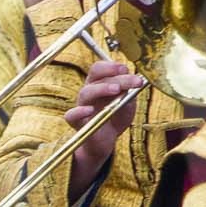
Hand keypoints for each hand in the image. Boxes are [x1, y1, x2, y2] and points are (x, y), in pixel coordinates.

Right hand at [65, 58, 144, 193]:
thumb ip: (129, 91)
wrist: (108, 140)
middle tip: (134, 81)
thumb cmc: (116, 116)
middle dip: (116, 77)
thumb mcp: (127, 102)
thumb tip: (134, 78)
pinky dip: (78, 112)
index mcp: (98, 83)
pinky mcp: (78, 123)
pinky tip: (89, 110)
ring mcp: (82, 106)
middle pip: (96, 78)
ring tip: (117, 90)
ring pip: (86, 93)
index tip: (126, 68)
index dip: (110, 66)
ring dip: (102, 89)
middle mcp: (88, 92)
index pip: (99, 69)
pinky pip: (71, 116)